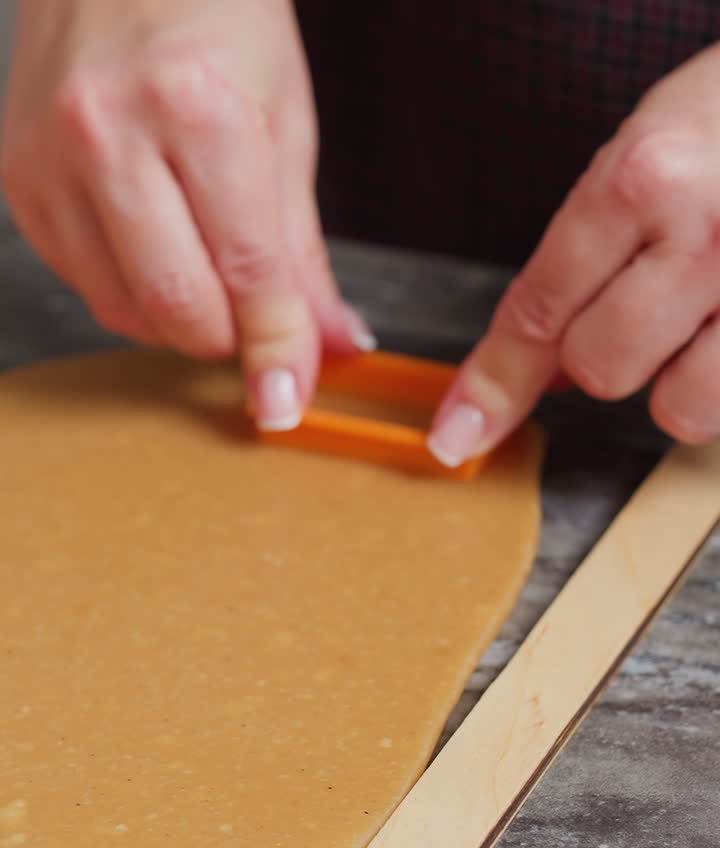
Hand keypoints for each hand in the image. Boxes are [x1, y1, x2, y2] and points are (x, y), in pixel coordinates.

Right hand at [1, 0, 373, 426]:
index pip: (247, 270)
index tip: (287, 401)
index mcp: (194, 105)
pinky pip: (83, 282)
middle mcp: (109, 131)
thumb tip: (334, 343)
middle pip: (177, 305)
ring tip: (207, 271)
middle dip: (228, 338)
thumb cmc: (213, 14)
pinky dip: (130, 291)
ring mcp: (50, 157)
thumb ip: (303, 249)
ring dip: (179, 320)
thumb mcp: (285, 122)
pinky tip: (155, 248)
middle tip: (256, 323)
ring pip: (124, 309)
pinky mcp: (20, 180)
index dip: (276, 348)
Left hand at [428, 43, 719, 465]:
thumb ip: (586, 256)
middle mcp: (707, 235)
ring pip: (675, 407)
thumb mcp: (646, 154)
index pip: (540, 309)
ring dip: (677, 379)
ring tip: (704, 314)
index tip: (459, 434)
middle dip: (608, 351)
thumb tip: (544, 368)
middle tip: (646, 302)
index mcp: (647, 177)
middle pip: (599, 367)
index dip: (492, 384)